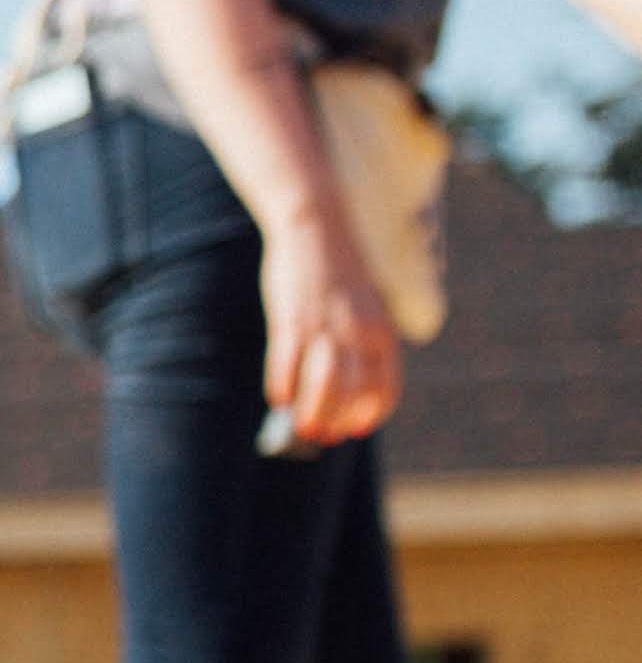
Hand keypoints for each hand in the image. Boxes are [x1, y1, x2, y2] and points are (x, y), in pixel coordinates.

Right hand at [259, 203, 401, 446]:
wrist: (315, 226)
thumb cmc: (337, 269)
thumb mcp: (363, 305)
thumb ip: (361, 339)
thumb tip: (345, 378)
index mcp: (382, 330)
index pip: (384, 387)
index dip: (370, 414)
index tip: (356, 429)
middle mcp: (358, 332)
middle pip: (352, 393)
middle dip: (338, 420)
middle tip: (323, 436)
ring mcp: (324, 326)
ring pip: (322, 384)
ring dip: (312, 412)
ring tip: (302, 427)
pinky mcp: (291, 319)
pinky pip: (286, 363)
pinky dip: (282, 385)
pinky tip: (278, 398)